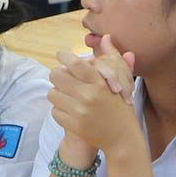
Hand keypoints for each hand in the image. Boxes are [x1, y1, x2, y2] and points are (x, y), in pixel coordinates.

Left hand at [47, 40, 140, 159]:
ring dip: (57, 93)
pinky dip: (60, 110)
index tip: (61, 54)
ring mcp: (79, 112)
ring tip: (67, 94)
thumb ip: (113, 58)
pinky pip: (54, 112)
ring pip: (52, 94)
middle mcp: (88, 96)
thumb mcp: (121, 81)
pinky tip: (70, 109)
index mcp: (99, 83)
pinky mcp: (73, 125)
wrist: (123, 138)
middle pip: (56, 76)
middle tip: (62, 77)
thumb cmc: (122, 106)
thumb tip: (107, 37)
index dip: (64, 56)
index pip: (74, 63)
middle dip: (57, 75)